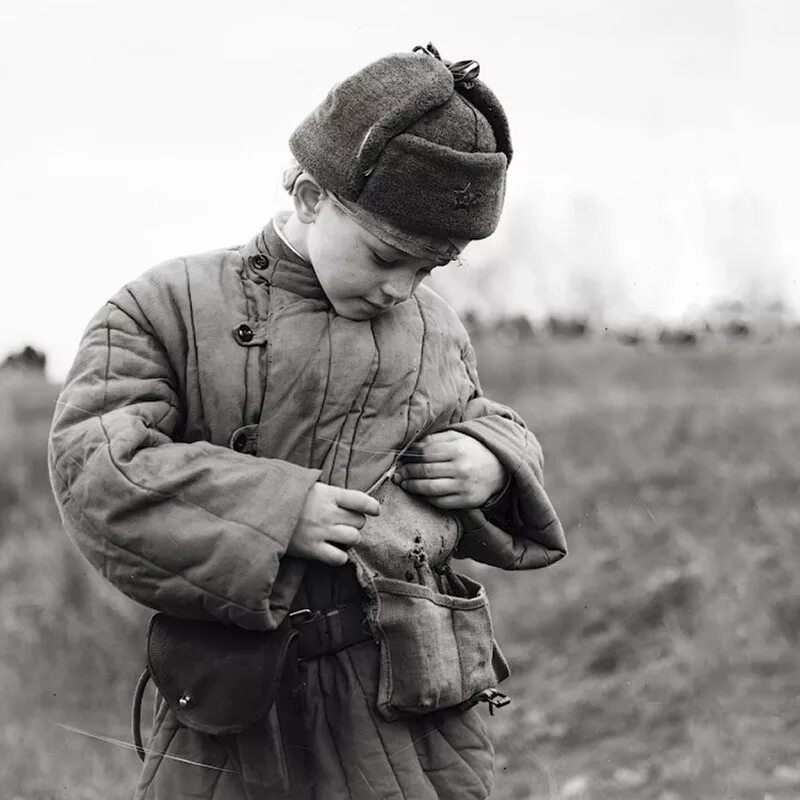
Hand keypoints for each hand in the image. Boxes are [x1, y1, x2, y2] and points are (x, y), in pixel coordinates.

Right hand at [287, 483, 379, 565]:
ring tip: (339, 537)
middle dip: (356, 523)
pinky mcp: (312, 549)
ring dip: (349, 539)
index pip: (359, 499)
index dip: (371, 506)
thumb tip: (343, 496)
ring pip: (353, 538)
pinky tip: (333, 552)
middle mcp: (328, 513)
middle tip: (344, 524)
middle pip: (360, 521)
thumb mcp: (306, 486)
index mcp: (328, 494)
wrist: (260, 511)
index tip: (376, 510)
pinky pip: (339, 558)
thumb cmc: (284, 497)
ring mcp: (321, 532)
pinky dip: (339, 557)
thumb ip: (327, 492)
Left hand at [392, 431, 506, 509]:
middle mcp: (461, 468)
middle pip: (425, 471)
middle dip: (407, 473)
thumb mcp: (457, 438)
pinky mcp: (466, 501)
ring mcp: (464, 486)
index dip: (409, 458)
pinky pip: (440, 502)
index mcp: (457, 449)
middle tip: (398, 474)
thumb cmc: (473, 450)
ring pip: (430, 489)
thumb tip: (411, 447)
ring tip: (404, 484)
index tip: (400, 460)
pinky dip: (427, 498)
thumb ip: (435, 440)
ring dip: (412, 487)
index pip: (425, 454)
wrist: (500, 468)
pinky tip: (420, 493)